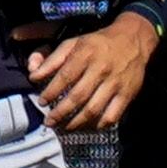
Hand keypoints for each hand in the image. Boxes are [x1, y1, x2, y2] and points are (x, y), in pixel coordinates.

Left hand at [28, 11, 162, 131]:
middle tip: (49, 121)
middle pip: (77, 96)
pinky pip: (112, 115)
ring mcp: (115, 83)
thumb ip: (52, 60)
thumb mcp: (73, 44)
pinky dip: (98, 125)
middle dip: (60, 113)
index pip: (65, 77)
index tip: (42, 101)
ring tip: (64, 128)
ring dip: (76, 123)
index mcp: (86, 54)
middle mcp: (101, 69)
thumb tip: (33, 76)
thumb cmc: (98, 43)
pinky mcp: (127, 94)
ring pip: (93, 109)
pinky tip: (88, 126)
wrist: (133, 39)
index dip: (51, 92)